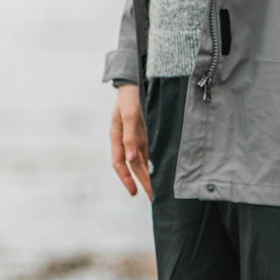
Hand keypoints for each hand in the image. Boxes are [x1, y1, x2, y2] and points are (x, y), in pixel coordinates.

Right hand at [110, 84, 152, 198]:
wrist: (137, 82)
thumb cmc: (130, 97)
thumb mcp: (130, 115)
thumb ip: (130, 136)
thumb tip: (130, 159)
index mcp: (117, 137)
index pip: (119, 163)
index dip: (125, 178)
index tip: (133, 191)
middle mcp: (126, 141)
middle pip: (133, 166)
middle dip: (142, 182)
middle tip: (152, 197)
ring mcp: (136, 138)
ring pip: (143, 162)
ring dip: (149, 175)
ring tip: (158, 190)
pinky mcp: (146, 134)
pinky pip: (150, 152)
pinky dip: (154, 163)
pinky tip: (162, 172)